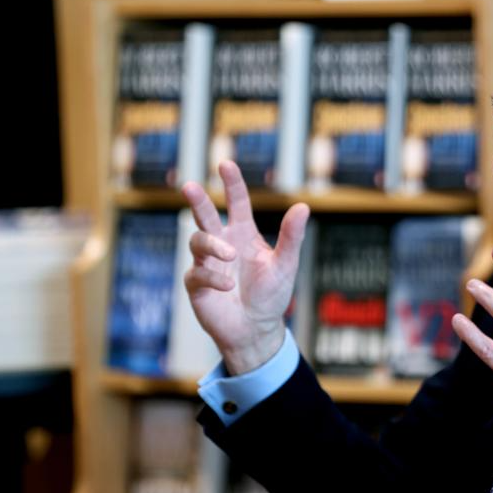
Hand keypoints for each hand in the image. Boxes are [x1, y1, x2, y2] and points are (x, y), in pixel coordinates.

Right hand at [182, 160, 309, 374]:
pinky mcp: (197, 284)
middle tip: (190, 186)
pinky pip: (197, 273)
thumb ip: (292, 236)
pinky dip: (213, 277)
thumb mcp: (285, 264)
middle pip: (205, 215)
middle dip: (198, 200)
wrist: (256, 328)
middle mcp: (222, 243)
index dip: (232, 183)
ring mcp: (207, 262)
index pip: (237, 202)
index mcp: (244, 234)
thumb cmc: (271, 295)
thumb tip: (303, 206)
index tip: (226, 164)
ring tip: (230, 256)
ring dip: (212, 245)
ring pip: (197, 240)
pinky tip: (228, 286)